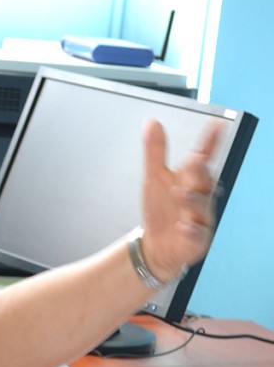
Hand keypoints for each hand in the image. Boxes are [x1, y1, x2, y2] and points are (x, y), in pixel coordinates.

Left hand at [140, 119, 222, 280]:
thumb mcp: (153, 178)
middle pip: (204, 181)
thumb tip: (152, 122)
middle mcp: (200, 196)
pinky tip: (185, 227)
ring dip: (193, 199)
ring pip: (202, 207)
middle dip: (200, 172)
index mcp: (192, 179)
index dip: (210, 141)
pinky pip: (197, 235)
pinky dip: (192, 231)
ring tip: (180, 193)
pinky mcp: (196, 240)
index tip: (216, 125)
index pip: (203, 157)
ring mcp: (200, 218)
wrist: (155, 244)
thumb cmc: (160, 209)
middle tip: (194, 161)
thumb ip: (155, 151)